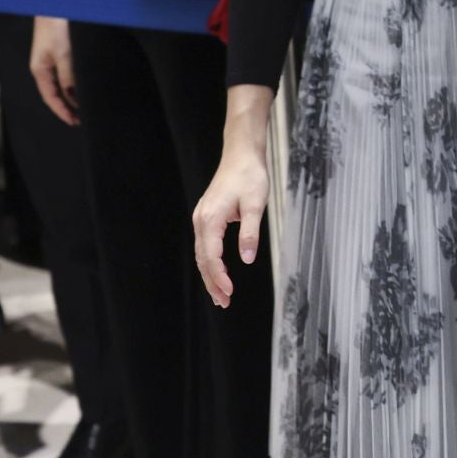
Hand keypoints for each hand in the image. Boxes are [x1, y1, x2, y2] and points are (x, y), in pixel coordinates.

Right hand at [30, 15, 77, 124]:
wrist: (56, 0)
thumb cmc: (56, 26)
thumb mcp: (64, 53)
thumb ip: (68, 75)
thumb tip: (73, 96)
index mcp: (40, 70)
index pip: (51, 97)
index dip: (62, 111)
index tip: (75, 122)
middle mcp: (45, 66)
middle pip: (56, 92)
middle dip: (68, 106)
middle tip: (83, 118)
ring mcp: (53, 58)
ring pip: (64, 82)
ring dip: (73, 94)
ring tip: (86, 105)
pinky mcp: (62, 50)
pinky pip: (68, 72)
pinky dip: (76, 81)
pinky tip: (85, 84)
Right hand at [193, 145, 269, 307]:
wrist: (241, 153)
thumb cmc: (249, 175)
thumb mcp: (255, 204)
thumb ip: (250, 232)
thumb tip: (247, 259)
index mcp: (211, 218)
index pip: (211, 256)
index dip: (219, 277)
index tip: (229, 293)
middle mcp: (201, 220)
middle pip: (202, 259)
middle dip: (212, 282)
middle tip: (224, 303)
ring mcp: (202, 217)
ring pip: (201, 253)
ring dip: (210, 275)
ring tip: (221, 295)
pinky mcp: (207, 216)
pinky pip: (204, 245)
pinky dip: (210, 261)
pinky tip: (218, 272)